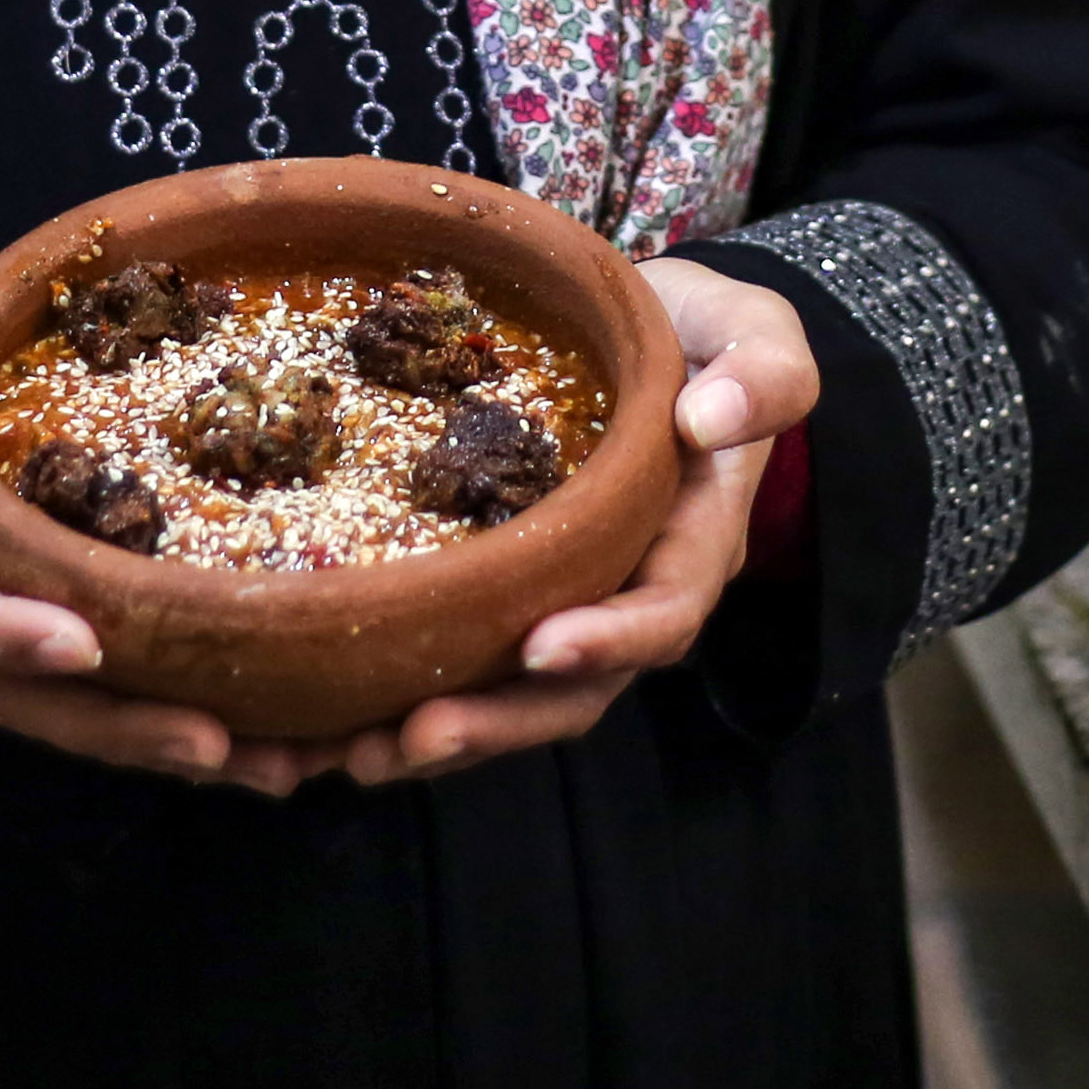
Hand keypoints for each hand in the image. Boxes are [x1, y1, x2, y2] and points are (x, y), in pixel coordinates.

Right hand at [0, 249, 320, 790]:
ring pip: (56, 705)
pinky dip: (163, 708)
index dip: (0, 632)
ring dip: (152, 740)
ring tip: (267, 765)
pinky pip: (88, 680)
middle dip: (108, 723)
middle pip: (7, 690)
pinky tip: (259, 736)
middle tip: (211, 742)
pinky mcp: (25, 611)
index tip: (80, 645)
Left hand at [338, 253, 817, 787]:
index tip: (538, 643)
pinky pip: (466, 667)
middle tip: (417, 735)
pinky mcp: (507, 598)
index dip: (609, 639)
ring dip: (442, 736)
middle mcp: (629, 594)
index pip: (663, 611)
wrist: (652, 341)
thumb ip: (762, 373)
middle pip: (576, 689)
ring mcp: (567, 604)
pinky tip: (326, 733)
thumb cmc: (699, 337)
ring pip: (514, 698)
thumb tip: (710, 420)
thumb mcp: (752, 333)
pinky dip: (399, 704)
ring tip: (356, 756)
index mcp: (691, 540)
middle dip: (501, 721)